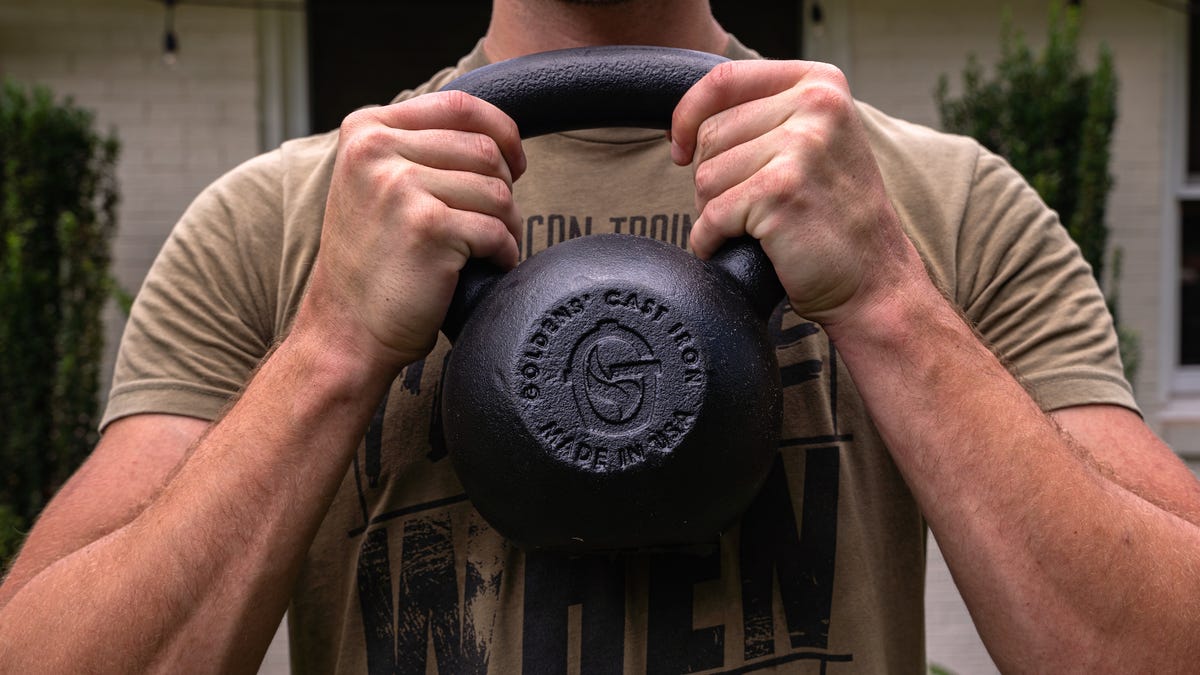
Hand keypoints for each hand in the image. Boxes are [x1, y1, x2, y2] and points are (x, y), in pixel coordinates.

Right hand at [296, 91, 525, 371]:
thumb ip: (418, 148)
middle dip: (503, 190)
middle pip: (485, 150)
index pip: (459, 106)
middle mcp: (376, 150)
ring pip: (497, 190)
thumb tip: (495, 134)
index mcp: (366, 130)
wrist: (345, 331)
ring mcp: (400, 186)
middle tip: (491, 226)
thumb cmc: (374, 262)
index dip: (502, 132)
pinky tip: (485, 267)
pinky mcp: (427, 227)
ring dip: (506, 225)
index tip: (514, 165)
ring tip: (485, 249)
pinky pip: (496, 231)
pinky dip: (503, 254)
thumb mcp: (377, 185)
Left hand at [670, 60, 921, 326]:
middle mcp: (815, 105)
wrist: (874, 277)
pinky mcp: (780, 192)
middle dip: (713, 177)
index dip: (687, 116)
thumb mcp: (814, 140)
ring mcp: (800, 147)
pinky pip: (712, 215)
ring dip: (714, 210)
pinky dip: (712, 240)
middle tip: (750, 206)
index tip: (680, 149)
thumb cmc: (833, 214)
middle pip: (710, 134)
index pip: (723, 81)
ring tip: (757, 225)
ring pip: (705, 176)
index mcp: (820, 83)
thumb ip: (766, 113)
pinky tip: (742, 247)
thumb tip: (685, 121)